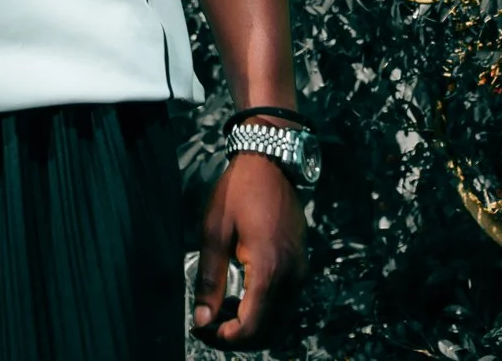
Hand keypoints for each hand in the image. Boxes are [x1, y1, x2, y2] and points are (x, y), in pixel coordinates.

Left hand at [192, 150, 305, 348]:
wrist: (270, 163)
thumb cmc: (239, 191)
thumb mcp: (214, 232)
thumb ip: (209, 279)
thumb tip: (202, 319)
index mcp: (269, 269)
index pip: (252, 328)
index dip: (224, 339)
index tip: (200, 330)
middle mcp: (292, 277)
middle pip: (269, 333)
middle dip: (237, 338)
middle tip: (207, 325)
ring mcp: (300, 274)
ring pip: (279, 323)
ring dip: (250, 328)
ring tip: (219, 311)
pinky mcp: (301, 268)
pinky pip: (285, 306)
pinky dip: (263, 314)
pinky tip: (239, 299)